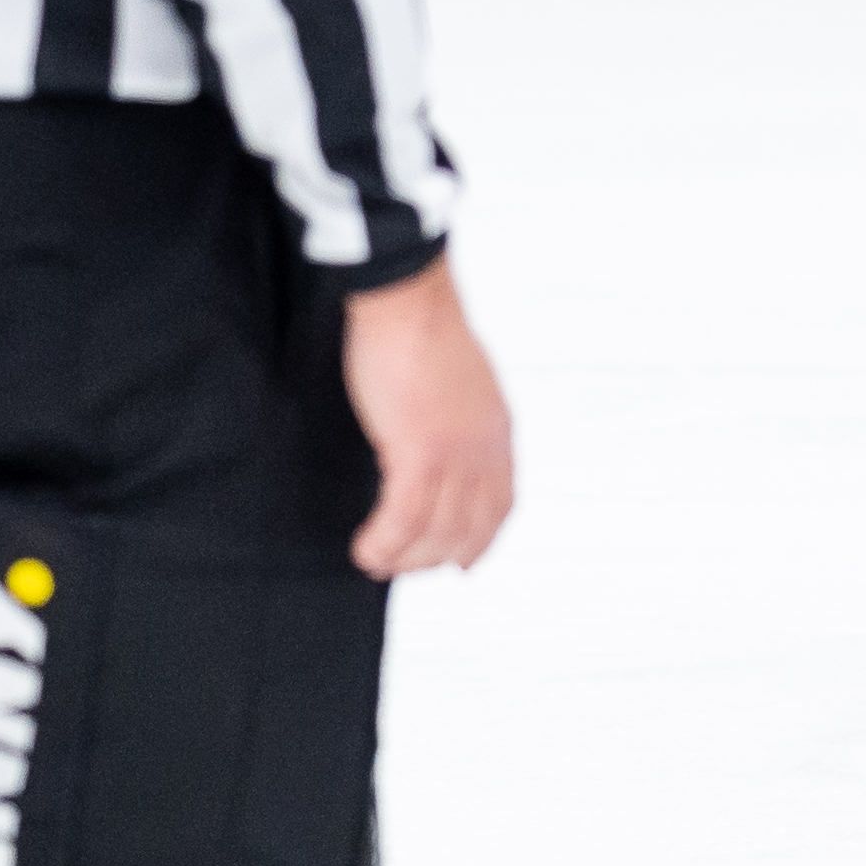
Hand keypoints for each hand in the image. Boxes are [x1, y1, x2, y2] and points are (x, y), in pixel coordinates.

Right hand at [340, 257, 514, 580]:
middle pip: (469, 527)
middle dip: (432, 557)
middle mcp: (485, 448)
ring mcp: (456, 452)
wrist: (408, 300)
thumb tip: (432, 450)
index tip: (463, 563)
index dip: (481, 539)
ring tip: (373, 562)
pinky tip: (364, 548)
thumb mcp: (456, 386)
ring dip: (402, 557)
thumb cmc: (420, 332)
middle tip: (396, 566)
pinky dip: (384, 542)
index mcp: (497, 430)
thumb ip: (456, 421)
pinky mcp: (421, 451)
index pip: (501, 502)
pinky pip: (404, 518)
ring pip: (436, 532)